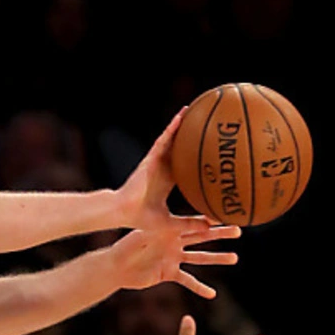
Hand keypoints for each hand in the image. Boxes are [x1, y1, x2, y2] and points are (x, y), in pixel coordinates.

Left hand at [106, 224, 240, 298]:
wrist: (115, 266)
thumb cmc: (125, 247)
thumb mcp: (144, 236)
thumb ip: (159, 232)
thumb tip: (171, 225)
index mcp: (169, 230)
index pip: (192, 223)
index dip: (209, 220)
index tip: (226, 215)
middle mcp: (174, 243)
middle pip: (202, 238)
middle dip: (220, 235)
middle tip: (239, 231)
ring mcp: (173, 258)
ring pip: (199, 258)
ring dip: (216, 259)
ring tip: (234, 258)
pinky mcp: (169, 273)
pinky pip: (187, 281)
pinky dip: (199, 288)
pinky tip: (212, 294)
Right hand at [116, 108, 212, 234]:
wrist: (122, 212)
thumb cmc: (140, 218)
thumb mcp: (170, 223)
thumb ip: (190, 224)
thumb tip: (211, 225)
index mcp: (166, 182)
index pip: (183, 167)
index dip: (194, 160)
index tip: (208, 154)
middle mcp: (162, 169)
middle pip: (179, 149)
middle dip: (189, 137)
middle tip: (207, 126)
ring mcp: (156, 162)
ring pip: (172, 140)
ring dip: (182, 125)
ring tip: (195, 109)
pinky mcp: (151, 158)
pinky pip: (164, 139)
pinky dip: (173, 127)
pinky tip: (183, 115)